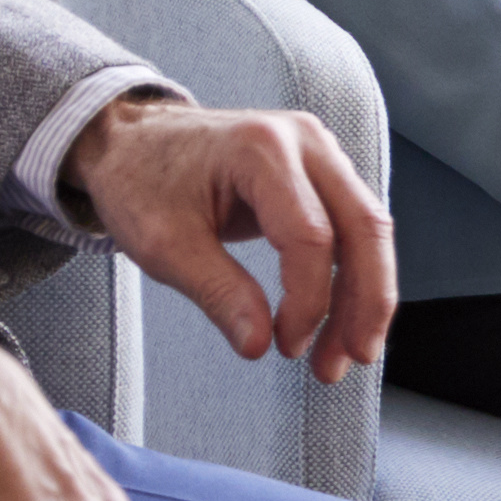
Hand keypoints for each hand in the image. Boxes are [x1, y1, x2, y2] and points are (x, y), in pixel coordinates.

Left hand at [67, 93, 396, 384]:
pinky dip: (352, 276)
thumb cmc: (141, 180)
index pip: (312, 236)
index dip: (309, 302)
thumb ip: (218, 293)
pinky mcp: (320, 172)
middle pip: (364, 227)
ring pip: (368, 230)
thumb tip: (258, 345)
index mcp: (261, 149)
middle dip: (366, 303)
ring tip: (343, 353)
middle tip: (351, 359)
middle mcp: (303, 141)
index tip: (286, 345)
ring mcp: (318, 153)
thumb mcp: (165, 244)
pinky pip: (353, 227)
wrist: (133, 140)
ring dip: (365, 296)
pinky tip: (338, 319)